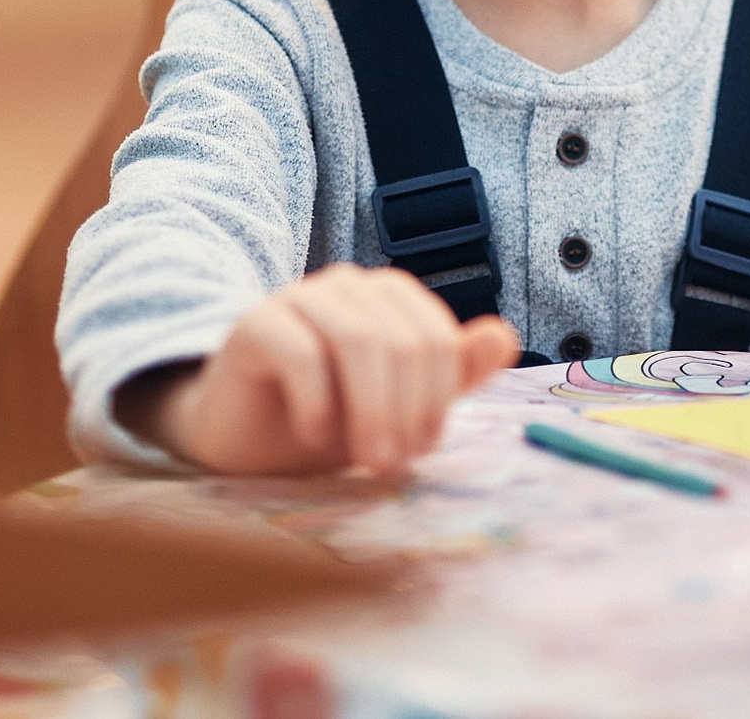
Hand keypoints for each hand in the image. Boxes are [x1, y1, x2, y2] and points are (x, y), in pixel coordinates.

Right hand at [129, 264, 521, 477]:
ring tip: (365, 460)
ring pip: (358, 343)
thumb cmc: (330, 421)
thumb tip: (505, 336)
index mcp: (390, 296)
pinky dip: (317, 406)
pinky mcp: (255, 322)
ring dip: (369, 412)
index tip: (421, 450)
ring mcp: (300, 297)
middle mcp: (348, 284)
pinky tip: (312, 436)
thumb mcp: (401, 406)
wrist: (245, 442)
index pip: (437, 338)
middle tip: (390, 465)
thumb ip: (453, 373)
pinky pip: (302, 356)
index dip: (437, 399)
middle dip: (404, 412)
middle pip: (402, 342)